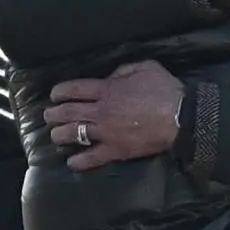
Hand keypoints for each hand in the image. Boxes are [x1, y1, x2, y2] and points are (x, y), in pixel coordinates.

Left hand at [41, 60, 184, 170]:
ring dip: (60, 134)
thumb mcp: (144, 67)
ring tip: (55, 136)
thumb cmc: (165, 90)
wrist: (180, 117)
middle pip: (68, 112)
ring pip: (74, 134)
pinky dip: (79, 161)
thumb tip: (110, 77)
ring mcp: (106, 132)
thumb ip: (123, 70)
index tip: (55, 95)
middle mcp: (100, 111)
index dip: (60, 91)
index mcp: (107, 89)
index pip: (74, 89)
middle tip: (49, 116)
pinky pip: (92, 157)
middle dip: (54, 114)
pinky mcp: (116, 150)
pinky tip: (71, 162)